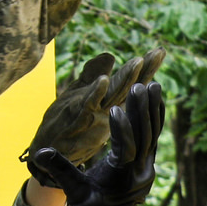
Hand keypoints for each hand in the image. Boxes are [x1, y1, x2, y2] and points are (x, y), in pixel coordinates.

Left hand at [25, 49, 165, 172]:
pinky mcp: (76, 121)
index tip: (160, 51)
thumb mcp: (79, 92)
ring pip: (113, 96)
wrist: (46, 154)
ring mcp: (93, 117)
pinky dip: (95, 92)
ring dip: (125, 79)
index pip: (131, 83)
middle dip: (144, 70)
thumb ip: (92, 75)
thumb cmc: (64, 123)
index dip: (146, 68)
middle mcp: (106, 112)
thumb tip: (110, 55)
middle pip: (128, 88)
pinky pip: (87, 105)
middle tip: (159, 52)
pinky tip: (103, 79)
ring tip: (138, 61)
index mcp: (108, 105)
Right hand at [26, 81, 164, 205]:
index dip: (123, 130)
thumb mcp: (72, 193)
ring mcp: (149, 166)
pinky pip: (155, 135)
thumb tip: (41, 153)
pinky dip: (155, 115)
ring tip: (152, 84)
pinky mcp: (149, 160)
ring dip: (152, 109)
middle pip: (146, 138)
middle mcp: (142, 172)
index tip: (115, 109)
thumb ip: (60, 171)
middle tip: (138, 86)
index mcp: (123, 179)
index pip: (127, 151)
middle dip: (141, 111)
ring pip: (154, 134)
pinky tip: (156, 98)